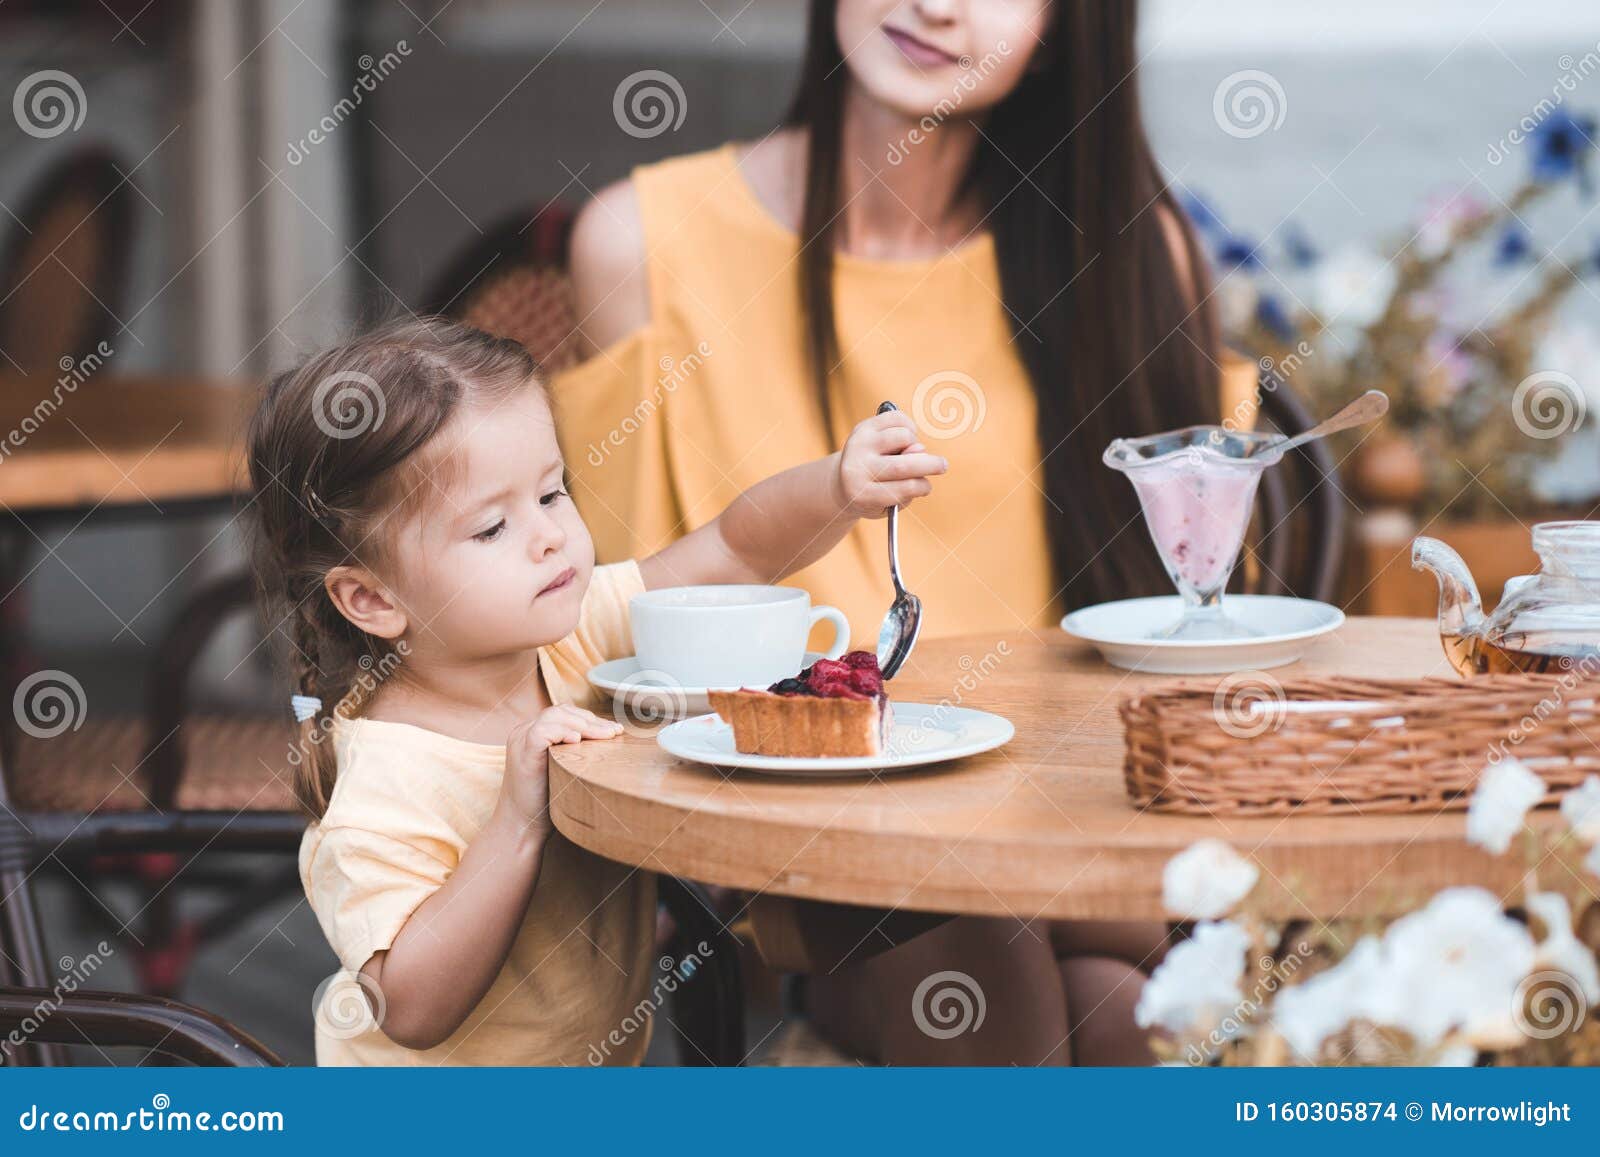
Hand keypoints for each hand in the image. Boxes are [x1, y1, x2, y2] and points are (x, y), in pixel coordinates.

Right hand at [496, 705, 623, 837]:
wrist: (522, 826)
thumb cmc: (546, 802)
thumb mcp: (562, 770)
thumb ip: (574, 753)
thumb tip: (607, 742)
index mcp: (532, 733)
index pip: (564, 714)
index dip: (590, 719)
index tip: (614, 730)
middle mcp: (524, 732)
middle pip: (561, 711)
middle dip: (592, 720)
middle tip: (615, 732)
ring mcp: (521, 741)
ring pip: (554, 716)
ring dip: (584, 725)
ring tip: (605, 736)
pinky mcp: (523, 754)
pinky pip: (543, 732)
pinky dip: (563, 732)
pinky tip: (578, 741)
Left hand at [833, 410, 948, 519]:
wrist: (843, 480)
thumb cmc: (874, 495)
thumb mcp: (889, 502)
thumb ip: (907, 486)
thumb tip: (917, 448)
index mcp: (862, 494)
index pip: (900, 490)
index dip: (921, 488)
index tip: (927, 487)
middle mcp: (857, 468)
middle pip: (902, 466)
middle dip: (929, 465)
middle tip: (943, 466)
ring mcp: (859, 445)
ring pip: (903, 437)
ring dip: (915, 445)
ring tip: (911, 452)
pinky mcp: (863, 427)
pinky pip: (897, 419)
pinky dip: (909, 427)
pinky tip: (904, 439)